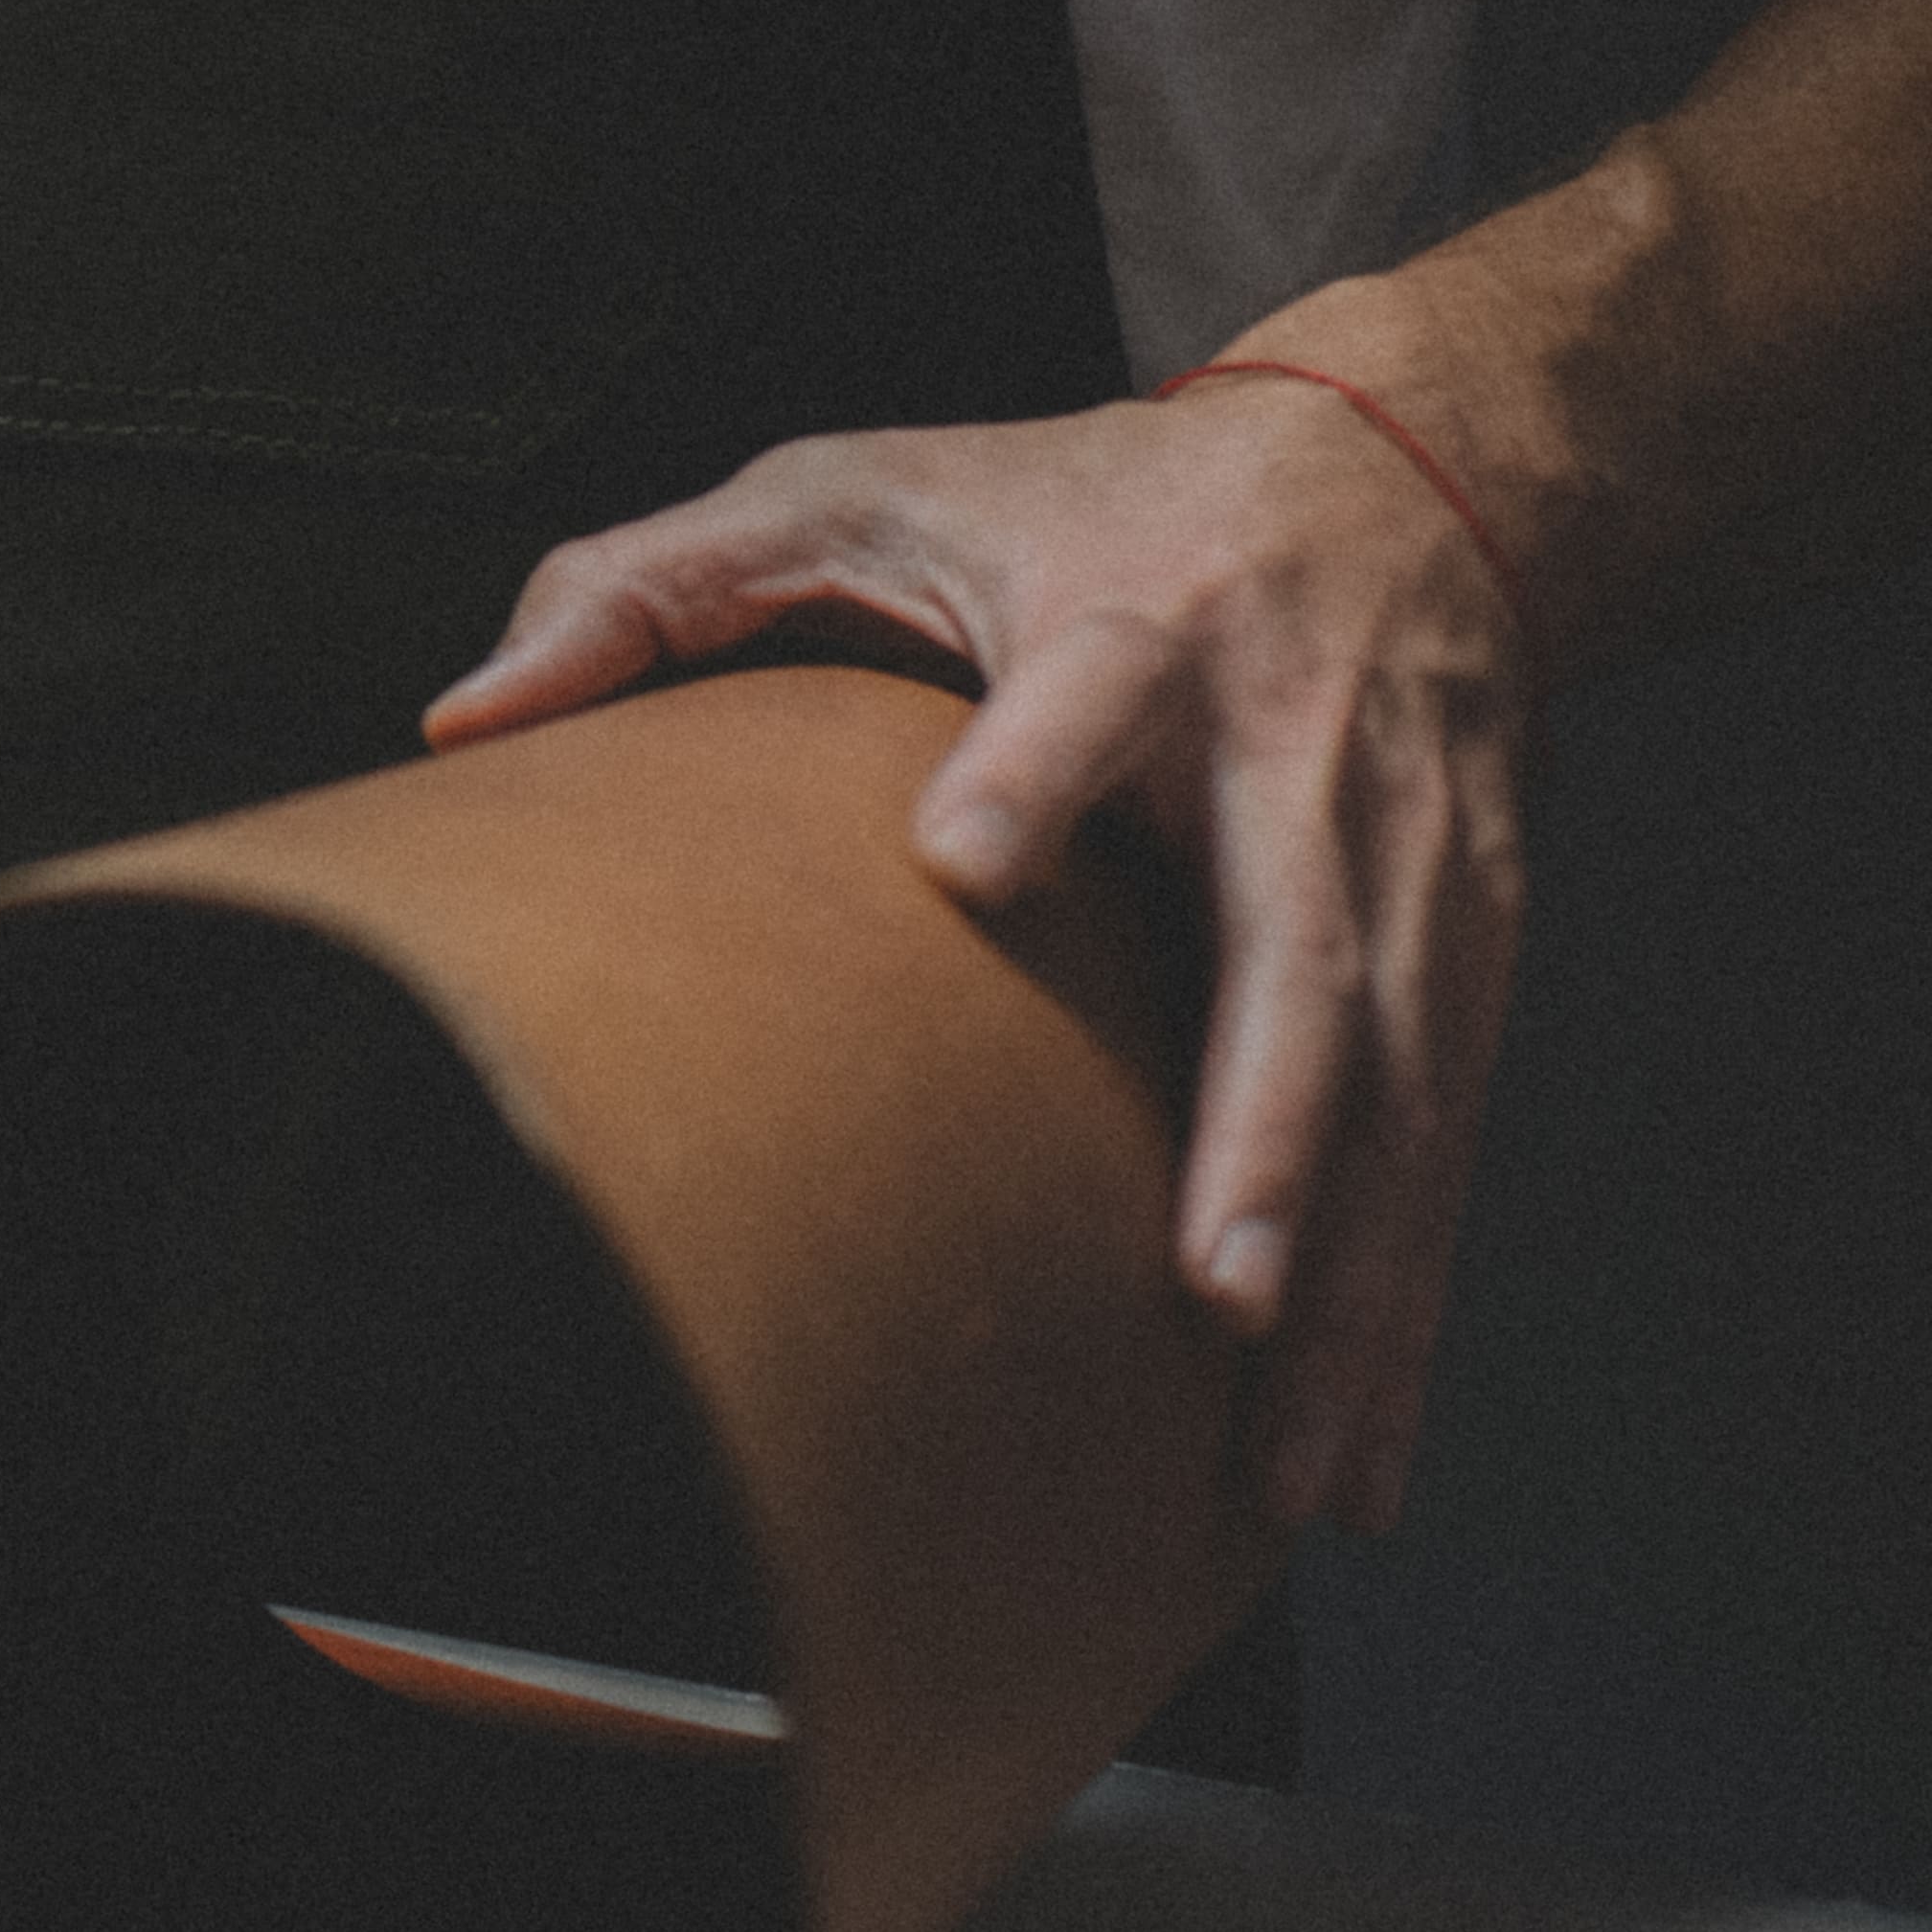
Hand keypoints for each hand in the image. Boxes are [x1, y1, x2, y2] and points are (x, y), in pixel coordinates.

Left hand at [420, 380, 1531, 1530]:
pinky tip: (1351, 1463)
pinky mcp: (1467, 946)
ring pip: (1397, 1084)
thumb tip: (464, 717)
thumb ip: (658, 581)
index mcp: (1139, 619)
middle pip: (1297, 941)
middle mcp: (1291, 750)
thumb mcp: (864, 485)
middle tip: (1207, 1293)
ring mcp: (1401, 860)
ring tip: (1286, 1461)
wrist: (1407, 469)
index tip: (961, 862)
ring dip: (1347, 1276)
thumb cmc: (1085, 496)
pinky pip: (1442, 1146)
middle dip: (1265, 1130)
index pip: (1088, 686)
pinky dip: (1402, 1313)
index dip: (1030, 762)